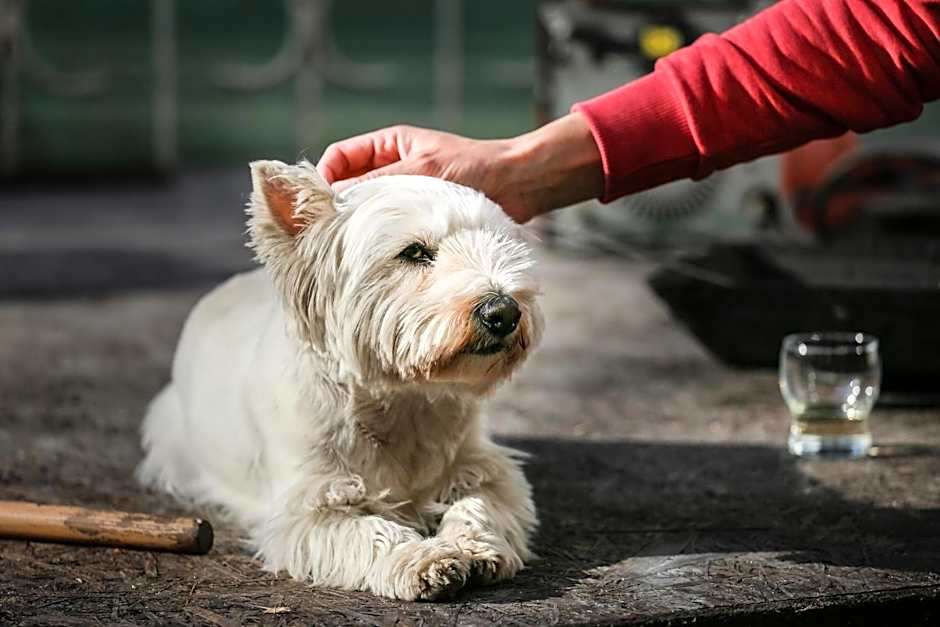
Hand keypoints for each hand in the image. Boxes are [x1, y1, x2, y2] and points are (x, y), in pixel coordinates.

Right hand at [316, 114, 603, 222]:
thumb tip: (336, 199)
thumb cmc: (474, 168)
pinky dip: (383, 238)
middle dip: (339, 207)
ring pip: (369, 210)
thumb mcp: (421, 172)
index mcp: (388, 145)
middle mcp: (392, 168)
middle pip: (349, 188)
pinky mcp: (420, 217)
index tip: (321, 205)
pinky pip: (392, 226)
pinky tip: (381, 254)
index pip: (339, 158)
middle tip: (329, 234)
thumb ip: (378, 184)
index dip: (325, 178)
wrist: (518, 185)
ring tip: (354, 246)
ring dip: (362, 226)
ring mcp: (406, 194)